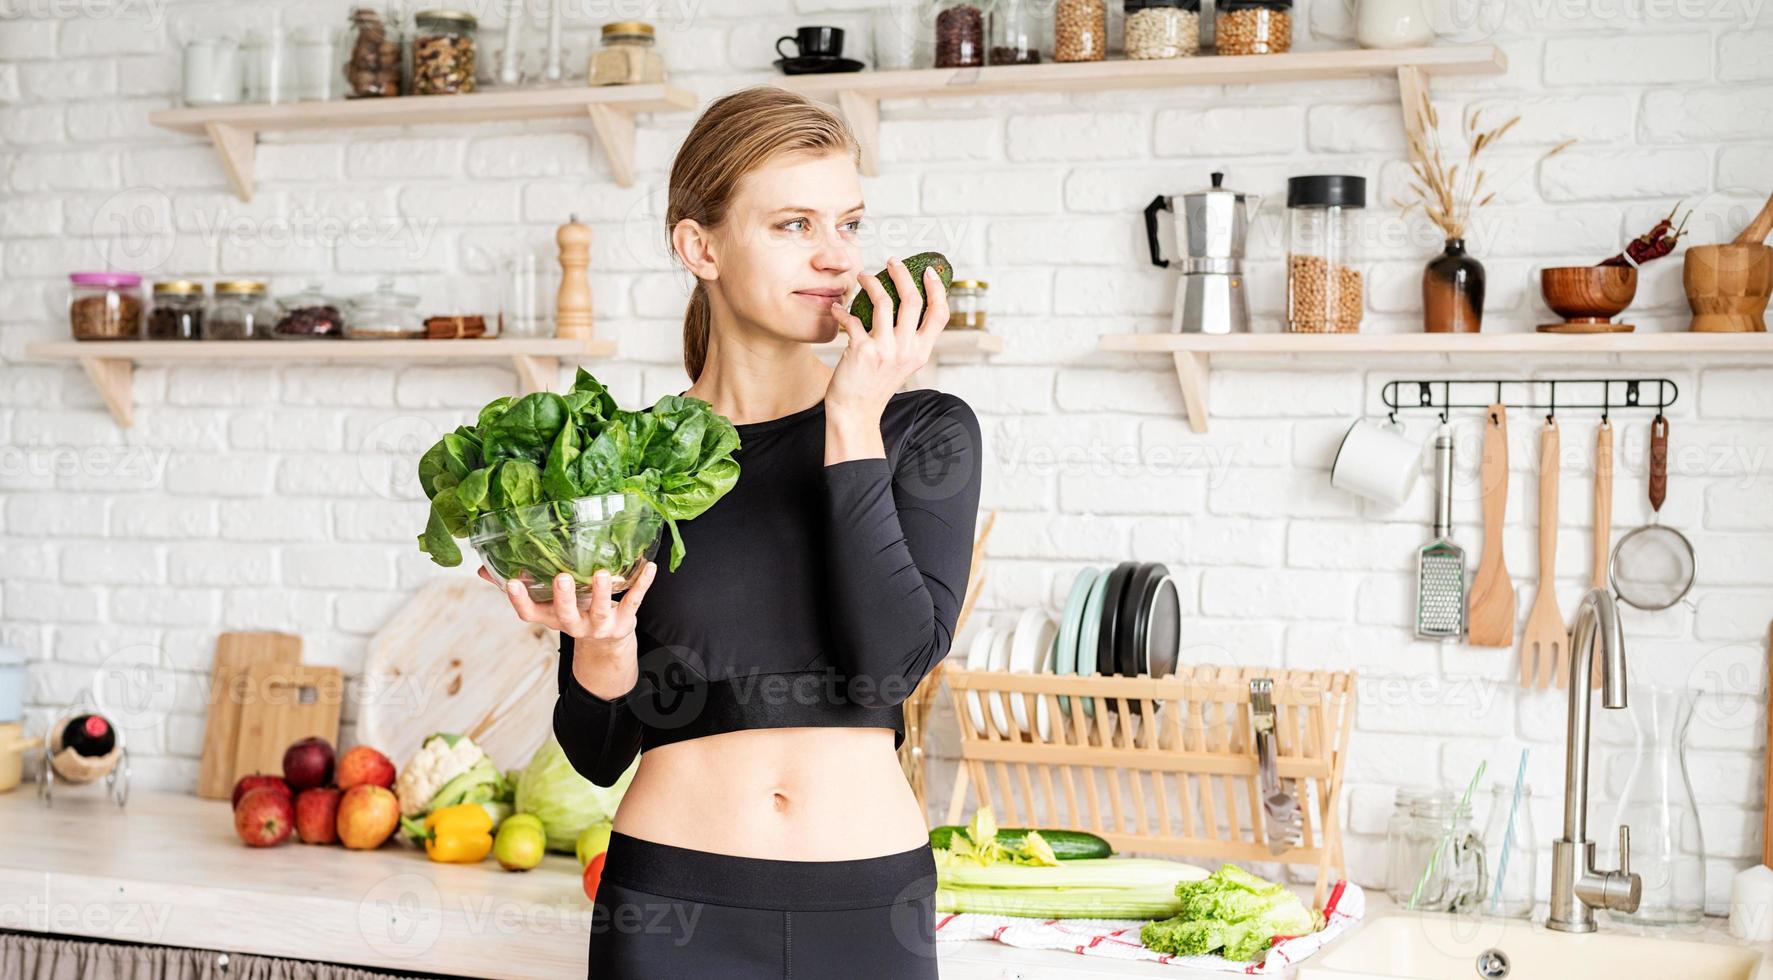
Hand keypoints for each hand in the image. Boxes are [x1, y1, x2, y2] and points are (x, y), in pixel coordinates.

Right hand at [478, 562, 656, 641]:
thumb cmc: (572, 610)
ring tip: (602, 574)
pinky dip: (642, 584)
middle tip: (561, 578)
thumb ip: (518, 586)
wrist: (606, 643)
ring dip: (603, 593)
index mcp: (552, 618)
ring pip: (601, 611)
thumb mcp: (546, 602)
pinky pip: (634, 601)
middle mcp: (575, 624)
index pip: (530, 614)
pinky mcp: (624, 620)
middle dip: (563, 598)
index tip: (511, 582)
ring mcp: (600, 625)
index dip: (519, 601)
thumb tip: (481, 568)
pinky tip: (649, 567)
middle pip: (566, 615)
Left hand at [826, 256, 949, 416]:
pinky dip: (842, 310)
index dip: (937, 289)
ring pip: (884, 302)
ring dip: (871, 283)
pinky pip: (852, 319)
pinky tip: (837, 309)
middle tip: (891, 263)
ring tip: (863, 277)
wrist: (856, 411)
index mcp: (921, 351)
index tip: (929, 272)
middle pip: (912, 300)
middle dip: (902, 274)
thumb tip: (905, 302)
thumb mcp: (903, 362)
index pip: (940, 314)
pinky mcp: (862, 350)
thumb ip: (909, 338)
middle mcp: (907, 350)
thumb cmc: (876, 384)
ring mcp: (885, 350)